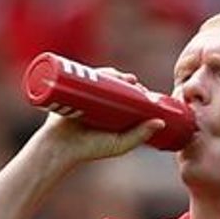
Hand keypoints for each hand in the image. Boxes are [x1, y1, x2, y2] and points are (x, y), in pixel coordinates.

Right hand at [32, 68, 165, 167]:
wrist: (59, 147)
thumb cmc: (88, 149)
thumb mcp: (119, 144)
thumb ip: (139, 136)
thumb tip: (161, 122)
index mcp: (109, 111)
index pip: (123, 94)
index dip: (133, 87)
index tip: (139, 87)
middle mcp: (97, 102)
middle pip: (111, 83)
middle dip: (121, 77)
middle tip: (129, 80)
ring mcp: (83, 96)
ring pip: (97, 78)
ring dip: (108, 72)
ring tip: (116, 76)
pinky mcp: (68, 92)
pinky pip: (78, 77)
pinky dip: (87, 70)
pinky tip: (97, 69)